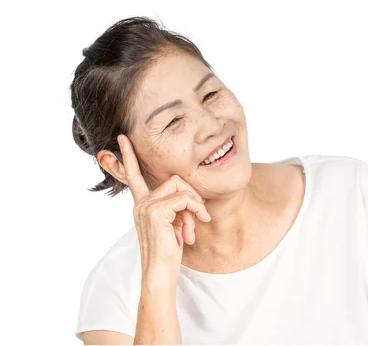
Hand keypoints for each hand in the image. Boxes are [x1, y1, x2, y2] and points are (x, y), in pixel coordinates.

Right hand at [117, 134, 211, 284]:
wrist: (160, 274)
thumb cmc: (169, 253)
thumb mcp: (175, 225)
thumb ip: (178, 208)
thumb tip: (193, 199)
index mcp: (142, 204)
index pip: (134, 176)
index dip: (128, 157)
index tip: (122, 138)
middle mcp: (140, 203)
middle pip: (175, 179)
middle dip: (193, 197)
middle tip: (199, 217)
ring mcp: (146, 206)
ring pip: (181, 187)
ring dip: (195, 205)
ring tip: (195, 226)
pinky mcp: (155, 211)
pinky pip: (184, 199)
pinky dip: (195, 210)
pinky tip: (193, 228)